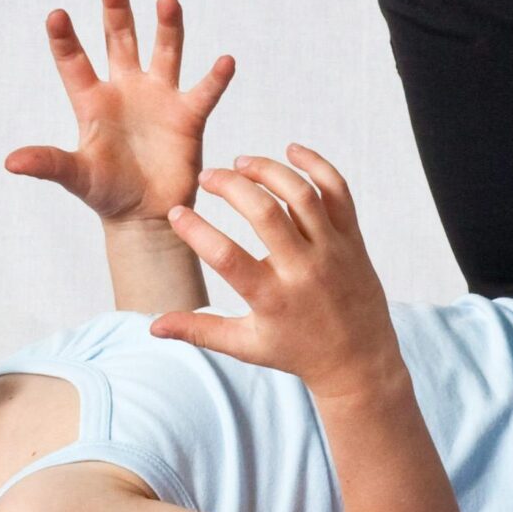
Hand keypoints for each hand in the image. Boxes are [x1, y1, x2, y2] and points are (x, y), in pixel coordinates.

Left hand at [4, 0, 236, 228]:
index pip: (74, 62)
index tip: (56, 14)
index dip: (65, 38)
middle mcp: (126, 89)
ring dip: (166, 27)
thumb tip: (10, 162)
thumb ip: (48, 163)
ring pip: (164, 52)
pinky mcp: (188, 116)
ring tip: (166, 0)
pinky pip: (204, 91)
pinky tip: (225, 61)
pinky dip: (216, 78)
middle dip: (116, 13)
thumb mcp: (76, 176)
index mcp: (93, 101)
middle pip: (120, 42)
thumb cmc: (106, 192)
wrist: (145, 216)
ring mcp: (159, 98)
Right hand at [151, 145, 402, 400]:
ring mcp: (332, 250)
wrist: (360, 359)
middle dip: (231, 186)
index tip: (177, 212)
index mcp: (272, 298)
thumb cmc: (296, 351)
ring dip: (268, 170)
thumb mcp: (246, 346)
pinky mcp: (352, 238)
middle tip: (208, 177)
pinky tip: (290, 152)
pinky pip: (338, 191)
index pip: (227, 258)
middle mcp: (304, 270)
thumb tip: (152, 326)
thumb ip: (199, 331)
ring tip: (241, 163)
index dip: (196, 231)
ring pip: (301, 195)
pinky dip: (316, 165)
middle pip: (265, 213)